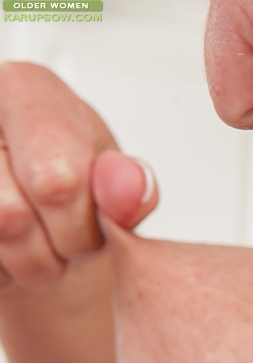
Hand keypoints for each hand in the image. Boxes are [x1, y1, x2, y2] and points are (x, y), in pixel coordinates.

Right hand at [0, 62, 157, 294]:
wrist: (37, 201)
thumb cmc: (72, 178)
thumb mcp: (114, 178)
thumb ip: (129, 186)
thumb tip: (129, 189)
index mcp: (26, 90)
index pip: (57, 182)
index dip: (82, 226)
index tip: (92, 222)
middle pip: (11, 218)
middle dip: (54, 250)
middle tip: (67, 240)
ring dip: (25, 266)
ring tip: (41, 245)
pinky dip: (0, 273)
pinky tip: (9, 250)